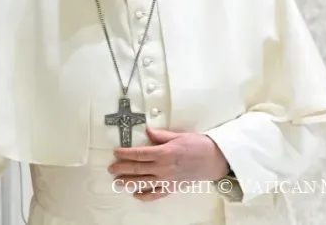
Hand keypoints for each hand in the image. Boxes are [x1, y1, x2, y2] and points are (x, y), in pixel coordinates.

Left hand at [108, 127, 228, 201]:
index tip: (116, 152)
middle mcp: (163, 167)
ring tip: (117, 182)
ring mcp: (167, 179)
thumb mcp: (178, 135)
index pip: (138, 153)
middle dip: (122, 168)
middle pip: (137, 168)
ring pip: (143, 182)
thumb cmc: (198, 145)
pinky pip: (155, 194)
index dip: (125, 153)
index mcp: (163, 152)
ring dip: (128, 182)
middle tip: (111, 168)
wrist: (214, 160)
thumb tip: (147, 130)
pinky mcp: (172, 187)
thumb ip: (161, 135)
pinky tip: (136, 194)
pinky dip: (144, 195)